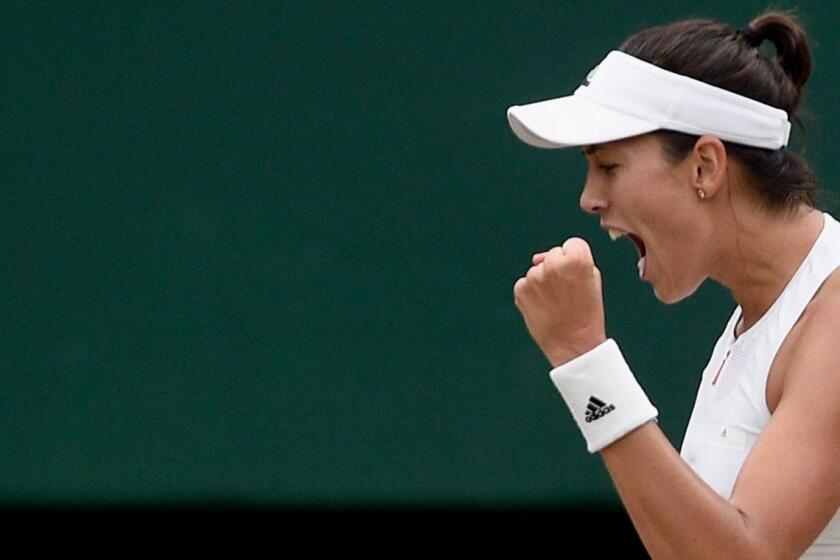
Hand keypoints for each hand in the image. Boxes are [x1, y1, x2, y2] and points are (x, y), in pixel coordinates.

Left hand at [513, 237, 606, 366]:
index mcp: (577, 259)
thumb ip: (574, 259)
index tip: (578, 276)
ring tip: (556, 302)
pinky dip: (532, 293)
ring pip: (538, 269)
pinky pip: (525, 283)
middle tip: (567, 292)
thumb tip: (538, 257)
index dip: (576, 260)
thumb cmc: (587, 313)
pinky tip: (543, 307)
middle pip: (554, 254)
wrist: (573, 345)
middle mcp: (553, 264)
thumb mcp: (593, 280)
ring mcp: (534, 277)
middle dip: (558, 268)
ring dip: (544, 281)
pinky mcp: (520, 290)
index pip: (573, 244)